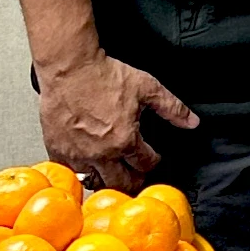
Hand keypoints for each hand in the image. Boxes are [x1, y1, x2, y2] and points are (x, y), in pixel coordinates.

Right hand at [36, 46, 198, 189]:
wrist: (68, 67)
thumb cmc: (101, 75)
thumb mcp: (147, 87)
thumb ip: (172, 107)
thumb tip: (191, 121)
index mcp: (125, 140)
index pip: (146, 164)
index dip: (153, 161)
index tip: (152, 157)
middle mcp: (101, 152)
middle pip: (122, 183)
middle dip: (133, 182)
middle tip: (135, 177)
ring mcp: (78, 153)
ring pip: (94, 182)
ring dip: (106, 181)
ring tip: (112, 175)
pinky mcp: (58, 149)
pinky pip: (70, 172)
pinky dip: (79, 173)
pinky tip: (86, 167)